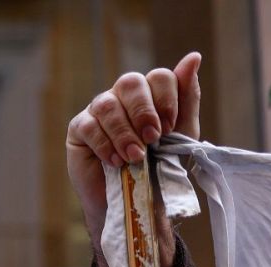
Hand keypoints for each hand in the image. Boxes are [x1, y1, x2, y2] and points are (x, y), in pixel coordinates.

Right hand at [66, 52, 200, 266]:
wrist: (135, 205)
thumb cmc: (159, 170)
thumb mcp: (182, 135)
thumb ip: (187, 97)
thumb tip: (193, 56)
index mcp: (150, 95)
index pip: (158, 76)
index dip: (166, 99)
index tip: (171, 128)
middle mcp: (122, 98)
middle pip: (129, 82)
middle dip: (144, 111)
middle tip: (153, 139)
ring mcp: (97, 112)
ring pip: (106, 104)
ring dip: (124, 133)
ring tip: (135, 158)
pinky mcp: (78, 131)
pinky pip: (88, 126)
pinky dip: (105, 145)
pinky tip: (115, 162)